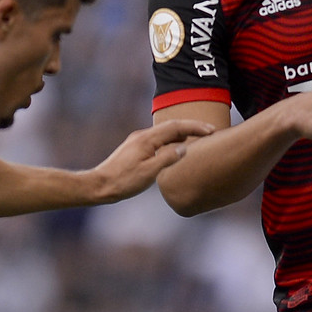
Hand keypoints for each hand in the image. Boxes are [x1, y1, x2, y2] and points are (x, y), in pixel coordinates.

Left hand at [88, 118, 213, 203]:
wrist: (100, 185)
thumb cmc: (123, 181)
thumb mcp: (149, 172)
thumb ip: (167, 158)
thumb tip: (184, 148)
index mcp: (147, 139)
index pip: (176, 127)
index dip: (195, 127)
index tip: (211, 130)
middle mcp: (142, 136)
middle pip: (171, 126)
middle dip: (191, 127)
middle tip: (210, 131)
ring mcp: (138, 141)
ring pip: (164, 132)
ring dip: (182, 133)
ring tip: (198, 138)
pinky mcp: (135, 148)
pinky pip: (158, 139)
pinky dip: (172, 140)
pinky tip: (176, 148)